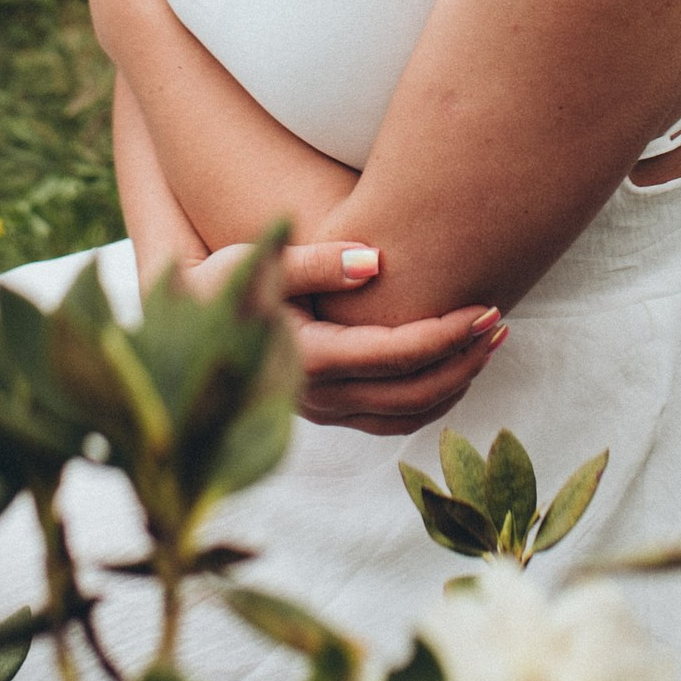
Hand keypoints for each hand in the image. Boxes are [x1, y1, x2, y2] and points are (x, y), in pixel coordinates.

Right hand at [181, 236, 506, 439]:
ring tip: (488, 344)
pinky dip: (428, 399)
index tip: (487, 307)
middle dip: (465, 358)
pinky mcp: (324, 412)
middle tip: (501, 322)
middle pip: (414, 390)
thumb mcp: (258, 260)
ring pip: (406, 414)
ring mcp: (321, 411)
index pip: (398, 354)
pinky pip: (389, 420)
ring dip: (454, 382)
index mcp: (307, 357)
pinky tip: (450, 369)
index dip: (449, 334)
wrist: (179, 325)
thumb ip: (317, 261)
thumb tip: (377, 261)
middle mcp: (318, 396)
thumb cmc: (219, 280)